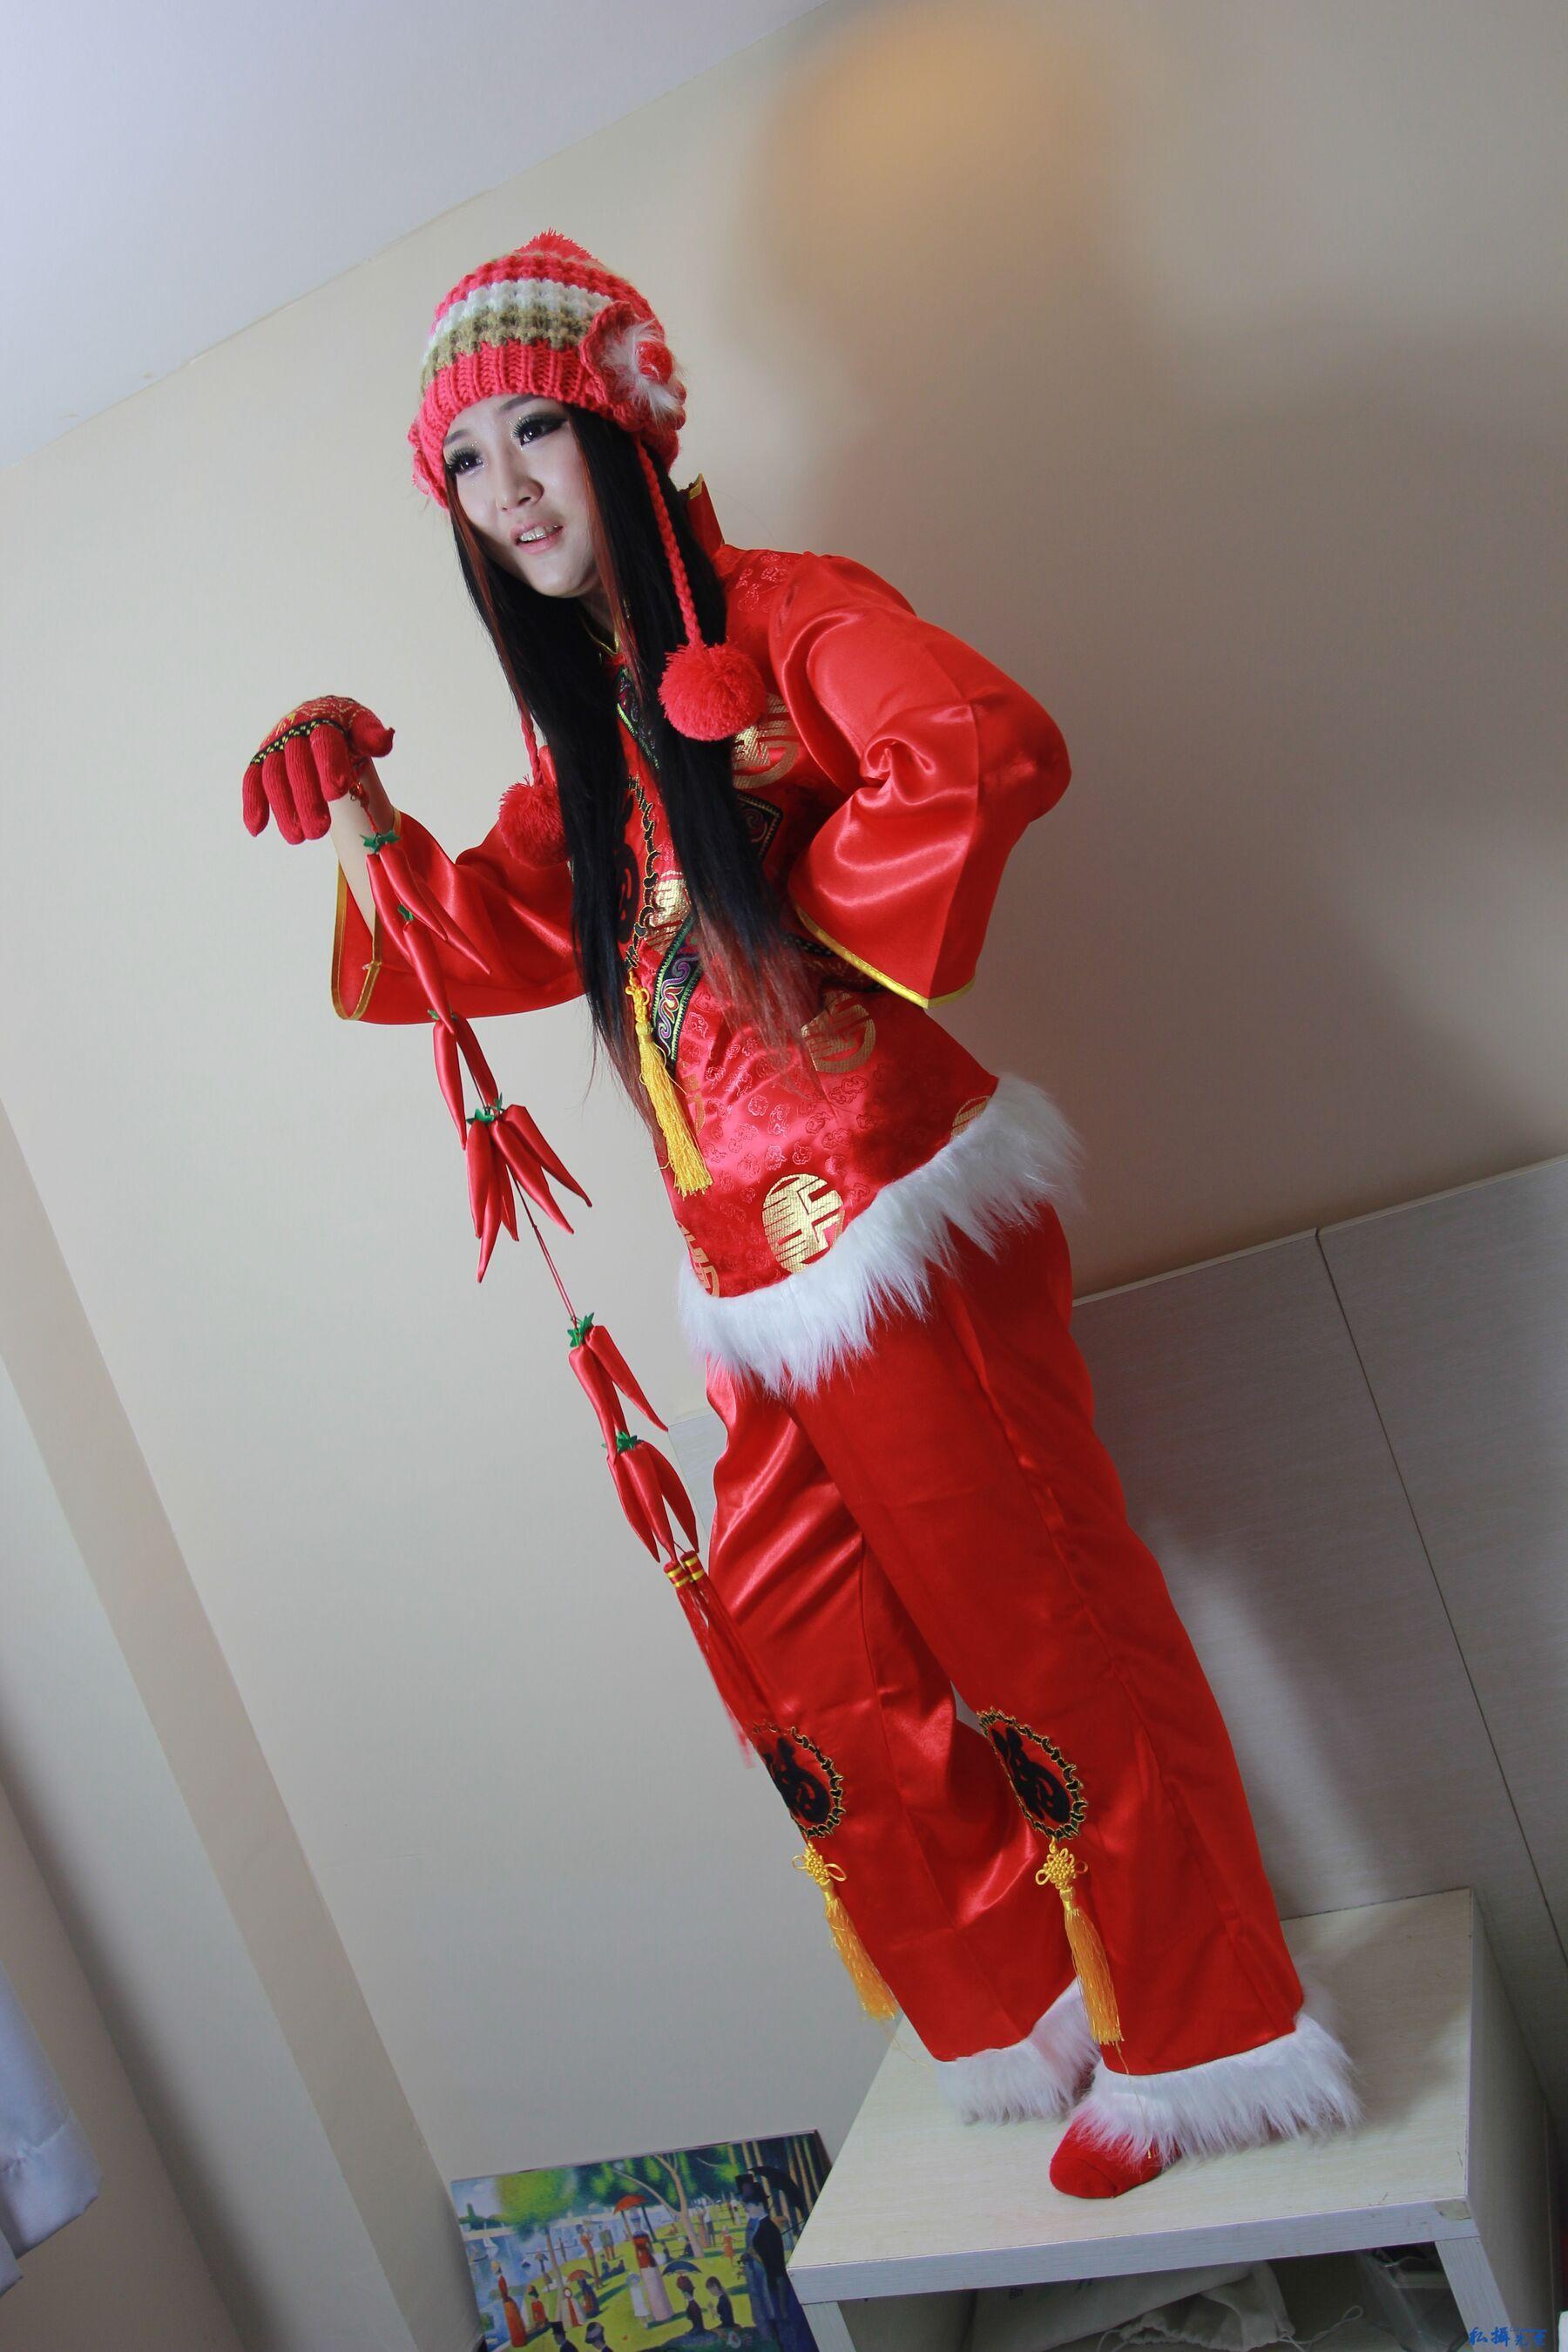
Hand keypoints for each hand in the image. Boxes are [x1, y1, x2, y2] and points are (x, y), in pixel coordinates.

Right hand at [242, 695, 393, 842]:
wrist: (321, 719)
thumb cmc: (346, 729)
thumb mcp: (362, 727)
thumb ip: (372, 736)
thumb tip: (386, 737)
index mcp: (322, 721)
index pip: (325, 742)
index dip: (330, 764)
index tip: (338, 789)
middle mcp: (294, 732)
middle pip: (297, 764)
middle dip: (307, 798)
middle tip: (320, 830)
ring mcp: (275, 747)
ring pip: (273, 776)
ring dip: (283, 809)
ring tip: (299, 838)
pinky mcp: (261, 761)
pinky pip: (252, 781)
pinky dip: (253, 804)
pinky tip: (256, 830)